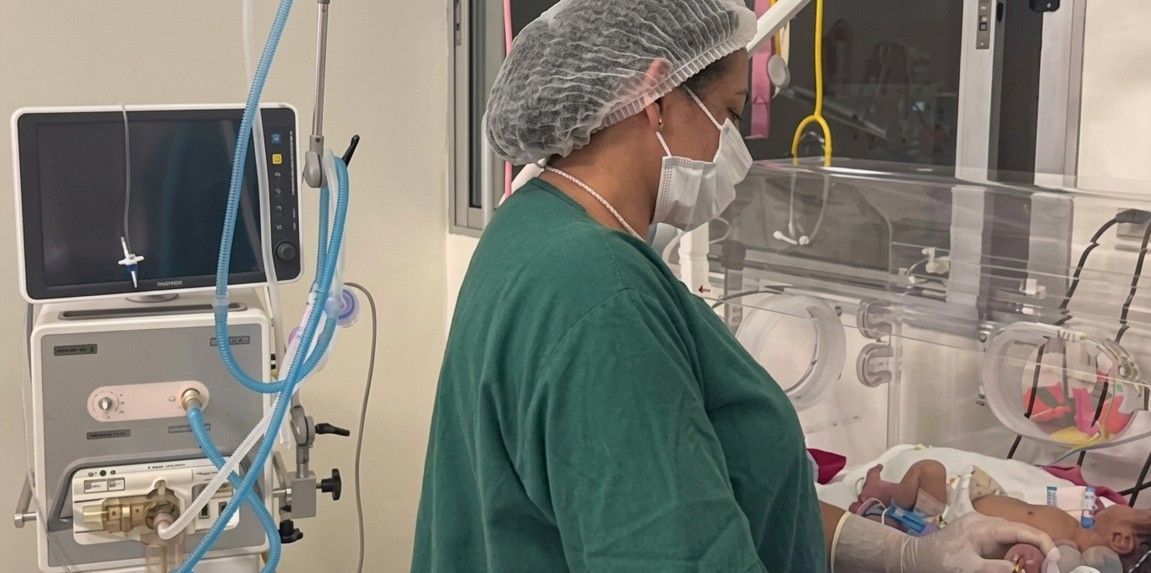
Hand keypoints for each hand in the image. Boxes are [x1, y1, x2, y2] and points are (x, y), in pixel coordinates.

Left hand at [899, 513, 1055, 572]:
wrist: (913, 558)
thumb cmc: (939, 562)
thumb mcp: (970, 570)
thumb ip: (998, 568)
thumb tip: (1026, 568)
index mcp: (983, 526)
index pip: (1022, 530)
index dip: (1044, 544)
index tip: (1056, 562)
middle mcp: (985, 521)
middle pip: (1021, 533)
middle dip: (1037, 551)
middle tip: (1047, 570)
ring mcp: (981, 526)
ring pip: (1014, 538)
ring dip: (1025, 554)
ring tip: (1034, 567)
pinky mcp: (978, 535)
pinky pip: (1003, 542)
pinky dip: (1013, 554)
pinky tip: (1016, 564)